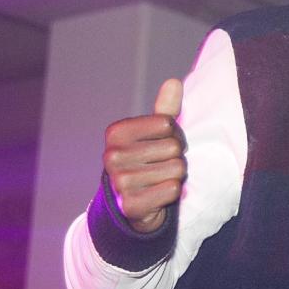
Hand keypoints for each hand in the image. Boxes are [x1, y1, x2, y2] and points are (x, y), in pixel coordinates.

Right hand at [103, 78, 186, 232]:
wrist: (133, 204)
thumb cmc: (148, 162)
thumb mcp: (154, 134)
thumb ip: (165, 110)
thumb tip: (174, 82)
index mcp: (116, 133)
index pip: (167, 124)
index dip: (174, 135)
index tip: (162, 145)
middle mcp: (112, 156)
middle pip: (174, 148)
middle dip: (176, 157)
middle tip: (162, 165)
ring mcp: (119, 182)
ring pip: (176, 169)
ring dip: (176, 176)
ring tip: (160, 179)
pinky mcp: (131, 205)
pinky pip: (173, 190)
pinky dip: (173, 192)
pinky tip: (158, 194)